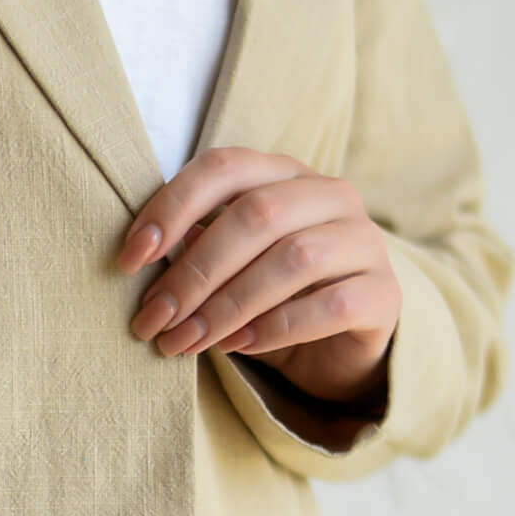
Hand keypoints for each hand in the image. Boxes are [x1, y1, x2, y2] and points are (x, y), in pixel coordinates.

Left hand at [114, 147, 400, 410]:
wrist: (338, 348)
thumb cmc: (270, 298)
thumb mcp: (227, 268)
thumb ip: (194, 248)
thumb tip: (141, 254)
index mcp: (285, 174)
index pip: (225, 167)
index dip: (172, 207)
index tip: (129, 259)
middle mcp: (331, 196)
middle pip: (257, 214)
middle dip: (194, 271)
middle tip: (153, 318)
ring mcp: (366, 242)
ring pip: (294, 259)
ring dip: (227, 306)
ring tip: (185, 341)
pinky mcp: (385, 294)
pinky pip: (330, 305)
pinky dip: (276, 328)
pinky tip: (237, 347)